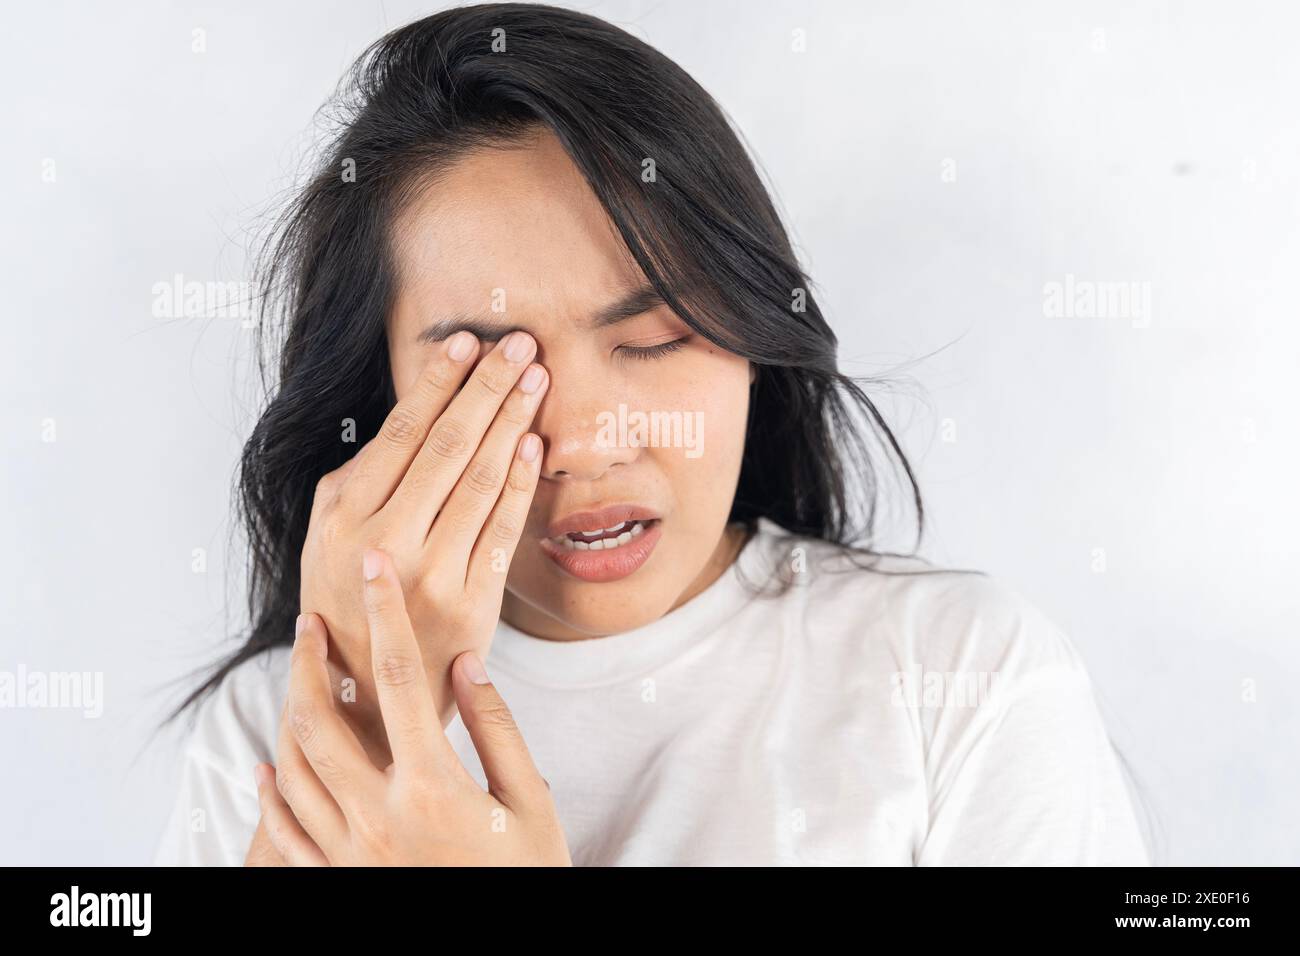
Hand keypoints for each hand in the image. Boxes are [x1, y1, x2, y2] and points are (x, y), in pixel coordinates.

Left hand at [252, 549, 570, 865]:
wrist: (501, 953)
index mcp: (432, 786)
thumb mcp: (529, 802)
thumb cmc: (526, 877)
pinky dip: (269, 794)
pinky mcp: (335, 880)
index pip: (399, 678)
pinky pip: (284, 832)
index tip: (374, 570)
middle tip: (309, 621)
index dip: (385, 614)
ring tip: (296, 677)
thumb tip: (465, 663)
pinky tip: (267, 767)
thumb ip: (496, 728)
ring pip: (293, 768)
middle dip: (308, 660)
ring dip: (287, 713)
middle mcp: (377, 815)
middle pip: (320, 718)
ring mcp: (348, 852)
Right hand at [299, 330, 547, 759]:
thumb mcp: (328, 537)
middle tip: (520, 344)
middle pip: (448, 446)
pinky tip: (533, 444)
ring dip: (512, 422)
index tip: (467, 341)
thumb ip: (362, 481)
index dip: (438, 382)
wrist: (362, 697)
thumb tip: (414, 417)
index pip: (402, 432)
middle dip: (488, 387)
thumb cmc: (346, 602)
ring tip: (535, 378)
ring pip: (481, 481)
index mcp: (344, 516)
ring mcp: (433, 573)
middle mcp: (387, 542)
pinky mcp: (473, 603)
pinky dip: (521, 483)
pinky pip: (504, 531)